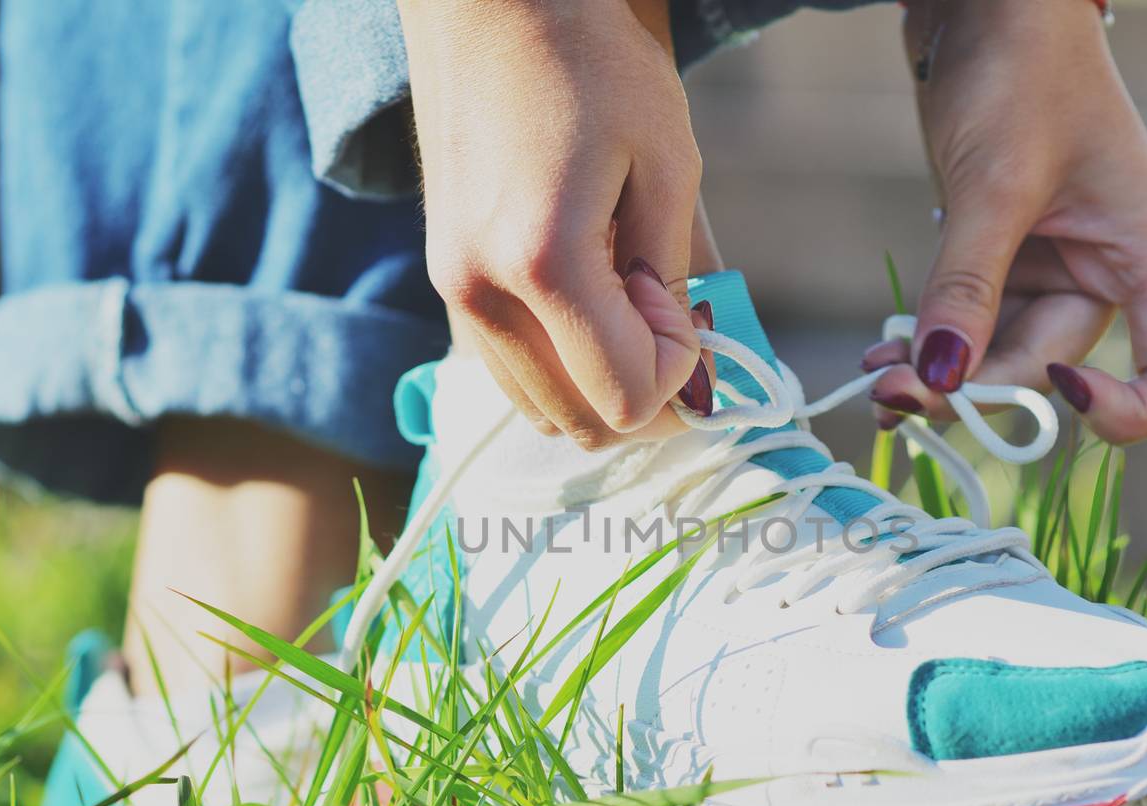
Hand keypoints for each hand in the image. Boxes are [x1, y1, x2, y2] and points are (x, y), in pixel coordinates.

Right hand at [399, 0, 709, 448]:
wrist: (489, 4)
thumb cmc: (591, 63)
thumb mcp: (668, 163)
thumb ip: (680, 278)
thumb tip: (701, 377)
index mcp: (543, 264)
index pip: (626, 395)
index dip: (679, 368)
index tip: (683, 298)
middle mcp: (483, 294)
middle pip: (581, 424)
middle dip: (644, 392)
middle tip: (671, 320)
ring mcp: (453, 292)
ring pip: (541, 409)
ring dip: (600, 384)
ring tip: (628, 305)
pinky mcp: (445, 281)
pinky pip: (509, 372)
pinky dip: (559, 366)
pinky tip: (585, 304)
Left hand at [866, 0, 1146, 444]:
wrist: (986, 5)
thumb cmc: (1022, 68)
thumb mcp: (996, 180)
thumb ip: (969, 285)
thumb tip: (943, 378)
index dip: (1124, 410)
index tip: (1051, 390)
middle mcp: (1109, 274)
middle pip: (1052, 374)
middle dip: (978, 392)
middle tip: (894, 396)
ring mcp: (1054, 270)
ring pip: (1000, 357)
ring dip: (941, 377)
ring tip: (877, 381)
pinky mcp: (1004, 258)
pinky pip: (972, 326)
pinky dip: (932, 346)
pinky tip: (885, 356)